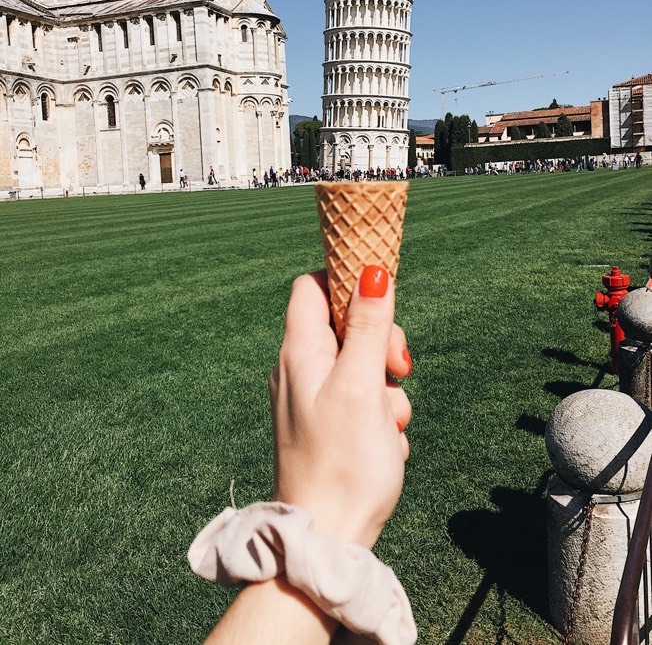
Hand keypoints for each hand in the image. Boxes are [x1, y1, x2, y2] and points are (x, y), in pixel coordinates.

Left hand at [269, 267, 411, 548]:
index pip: (313, 285)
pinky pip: (360, 402)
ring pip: (360, 367)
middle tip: (396, 370)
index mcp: (299, 351)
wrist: (327, 537)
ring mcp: (310, 400)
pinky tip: (382, 446)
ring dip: (386, 390)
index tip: (380, 305)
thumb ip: (368, 325)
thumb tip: (373, 271)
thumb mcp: (362, 384)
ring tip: (388, 424)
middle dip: (380, 345)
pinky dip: (377, 417)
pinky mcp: (324, 427)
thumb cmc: (343, 462)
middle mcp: (298, 370)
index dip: (347, 284)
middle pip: (345, 326)